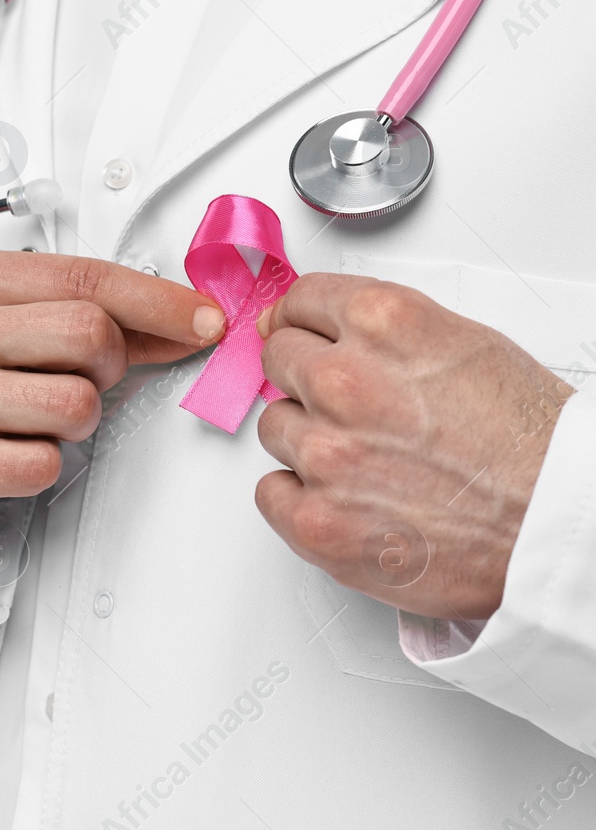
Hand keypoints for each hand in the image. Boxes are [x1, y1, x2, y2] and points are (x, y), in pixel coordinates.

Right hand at [0, 250, 225, 601]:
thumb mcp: (18, 321)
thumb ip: (97, 312)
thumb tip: (190, 316)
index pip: (85, 278)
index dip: (158, 301)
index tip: (203, 319)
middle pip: (89, 334)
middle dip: (107, 365)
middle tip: (80, 378)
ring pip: (74, 404)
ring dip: (75, 421)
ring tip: (36, 417)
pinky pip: (41, 464)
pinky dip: (41, 465)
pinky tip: (10, 451)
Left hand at [255, 274, 574, 619]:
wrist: (561, 527)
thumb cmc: (533, 445)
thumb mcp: (467, 346)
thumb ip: (385, 332)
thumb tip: (321, 329)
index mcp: (384, 323)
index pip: (299, 302)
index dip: (304, 323)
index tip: (306, 337)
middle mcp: (345, 382)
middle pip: (279, 359)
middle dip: (308, 380)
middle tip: (356, 409)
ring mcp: (325, 453)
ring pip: (276, 427)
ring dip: (310, 440)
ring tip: (373, 460)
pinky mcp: (315, 519)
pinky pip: (270, 491)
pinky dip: (299, 497)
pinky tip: (348, 499)